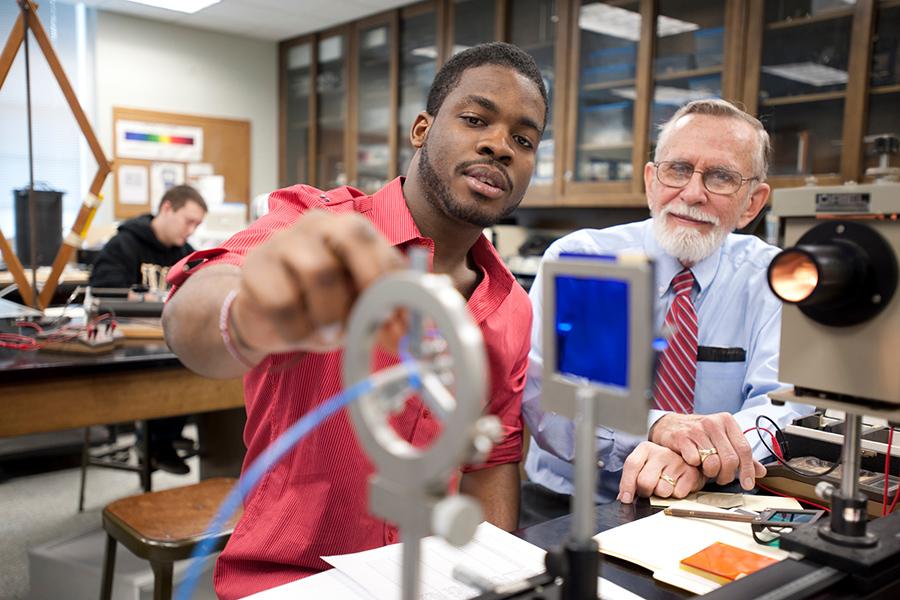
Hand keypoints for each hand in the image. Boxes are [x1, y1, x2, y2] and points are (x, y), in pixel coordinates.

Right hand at [230, 210, 404, 354]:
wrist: (265, 319)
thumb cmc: (319, 307)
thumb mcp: (354, 310)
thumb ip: (378, 314)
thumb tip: (401, 334)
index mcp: (352, 231)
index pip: (384, 249)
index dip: (396, 287)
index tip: (398, 322)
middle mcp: (319, 225)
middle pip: (352, 235)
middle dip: (368, 282)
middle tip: (367, 320)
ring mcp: (284, 240)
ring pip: (319, 271)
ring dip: (329, 314)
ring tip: (327, 335)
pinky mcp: (256, 265)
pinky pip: (284, 301)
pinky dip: (298, 329)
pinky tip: (298, 334)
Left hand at [617, 442, 705, 502]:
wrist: (688, 460)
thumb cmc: (660, 467)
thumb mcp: (643, 466)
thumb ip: (631, 479)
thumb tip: (624, 498)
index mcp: (646, 449)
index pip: (632, 465)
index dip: (627, 484)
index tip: (626, 499)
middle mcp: (662, 452)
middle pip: (645, 482)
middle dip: (645, 492)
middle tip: (649, 490)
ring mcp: (677, 462)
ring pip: (662, 491)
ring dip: (662, 494)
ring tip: (665, 485)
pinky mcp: (691, 474)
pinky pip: (677, 494)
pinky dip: (675, 495)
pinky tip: (677, 485)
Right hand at [649, 412, 766, 488]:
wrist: (669, 425)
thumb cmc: (699, 434)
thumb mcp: (722, 439)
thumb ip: (741, 454)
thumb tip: (761, 471)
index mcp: (727, 421)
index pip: (744, 449)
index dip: (748, 470)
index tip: (748, 484)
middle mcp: (713, 423)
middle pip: (730, 459)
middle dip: (727, 475)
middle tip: (722, 478)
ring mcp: (696, 429)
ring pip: (713, 462)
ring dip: (711, 472)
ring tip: (708, 470)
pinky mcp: (681, 437)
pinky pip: (695, 460)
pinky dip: (695, 466)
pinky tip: (694, 463)